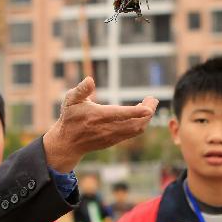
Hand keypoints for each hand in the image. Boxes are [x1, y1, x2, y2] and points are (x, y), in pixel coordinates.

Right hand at [44, 77, 158, 171]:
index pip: (120, 114)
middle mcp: (106, 128)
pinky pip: (133, 132)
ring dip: (146, 118)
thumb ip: (81, 89)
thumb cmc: (70, 117)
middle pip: (134, 124)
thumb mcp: (70, 100)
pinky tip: (141, 113)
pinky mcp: (115, 141)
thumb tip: (90, 79)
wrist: (68, 143)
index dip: (136, 112)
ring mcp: (112, 137)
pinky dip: (141, 123)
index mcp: (97, 117)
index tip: (149, 107)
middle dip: (148, 112)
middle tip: (153, 99)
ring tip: (149, 104)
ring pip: (136, 129)